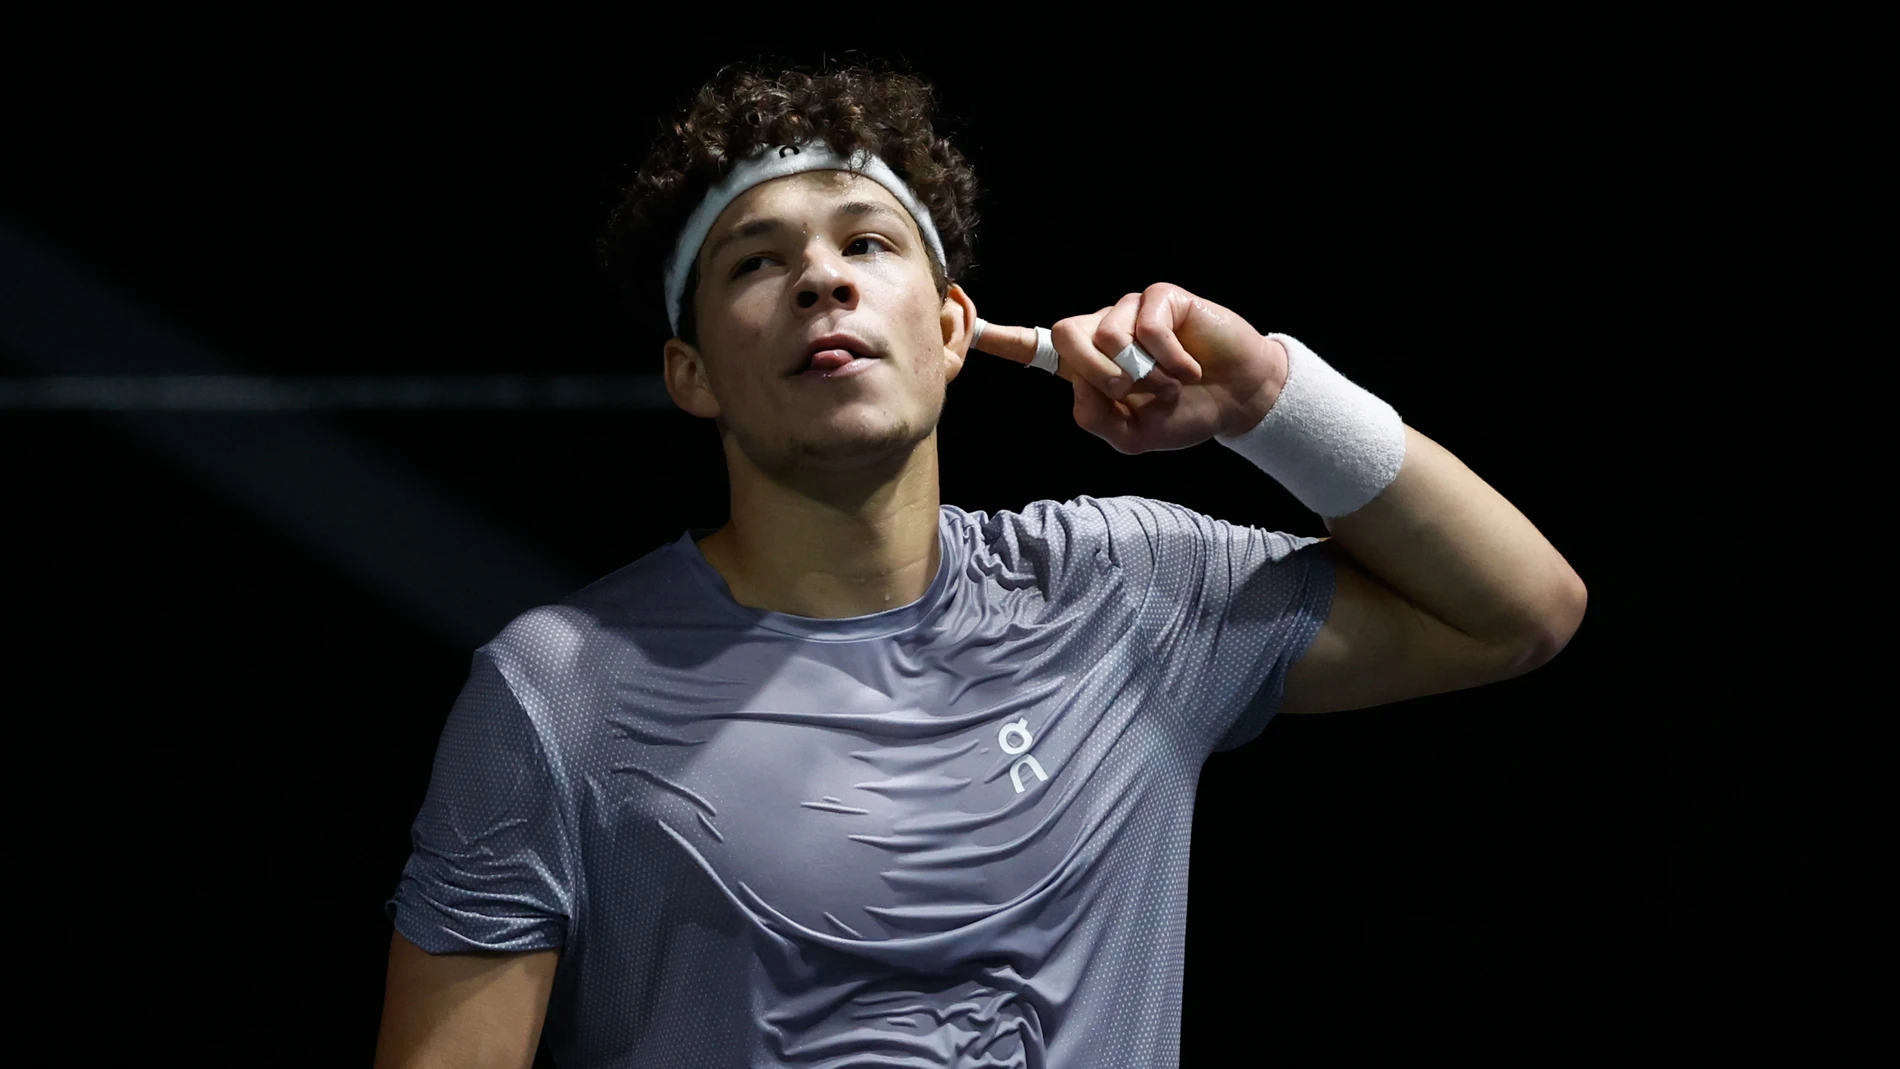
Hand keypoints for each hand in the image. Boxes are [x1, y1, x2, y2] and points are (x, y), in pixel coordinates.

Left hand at [971, 283, 1288, 453]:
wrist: (1238, 402)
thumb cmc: (1184, 415)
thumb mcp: (1132, 436)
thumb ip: (1096, 419)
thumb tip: (1079, 386)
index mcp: (1088, 364)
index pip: (1036, 348)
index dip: (1002, 339)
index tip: (966, 328)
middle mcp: (1103, 331)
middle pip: (1065, 333)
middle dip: (1094, 370)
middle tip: (1130, 393)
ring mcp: (1132, 311)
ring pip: (1107, 333)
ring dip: (1142, 371)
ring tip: (1170, 384)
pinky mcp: (1162, 298)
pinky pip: (1147, 324)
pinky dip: (1168, 357)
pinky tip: (1189, 369)